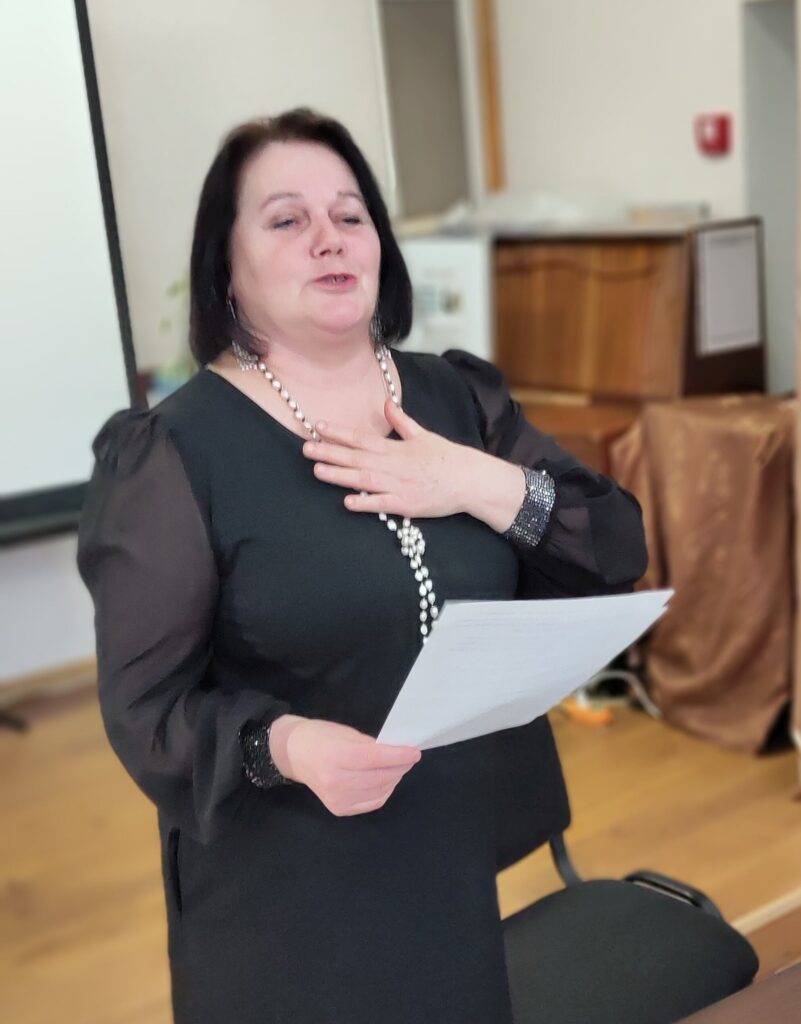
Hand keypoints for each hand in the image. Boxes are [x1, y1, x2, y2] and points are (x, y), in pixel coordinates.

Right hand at [269, 714, 421, 816]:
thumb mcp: (346, 733)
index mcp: (335, 756)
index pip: (375, 759)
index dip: (399, 756)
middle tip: (409, 758)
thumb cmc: (321, 737)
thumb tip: (396, 753)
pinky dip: (384, 791)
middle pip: (379, 777)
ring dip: (394, 779)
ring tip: (399, 767)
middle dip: (400, 767)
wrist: (294, 755)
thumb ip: (370, 745)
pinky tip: (387, 781)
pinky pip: (372, 802)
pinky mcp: (339, 809)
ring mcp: (337, 799)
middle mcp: (335, 781)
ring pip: (379, 791)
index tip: (415, 752)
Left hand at [303, 399, 526, 530]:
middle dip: (329, 453)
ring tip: (317, 471)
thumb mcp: (423, 435)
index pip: (361, 438)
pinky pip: (381, 504)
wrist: (469, 480)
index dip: (338, 433)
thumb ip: (401, 421)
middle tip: (306, 449)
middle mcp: (393, 465)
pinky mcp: (406, 504)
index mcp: (395, 447)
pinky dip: (365, 503)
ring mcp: (398, 485)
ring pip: (363, 480)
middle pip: (355, 458)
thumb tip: (386, 403)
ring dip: (339, 475)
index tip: (318, 427)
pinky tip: (347, 502)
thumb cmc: (446, 458)